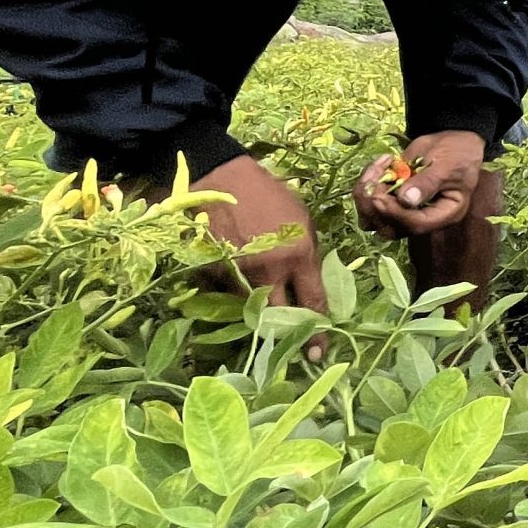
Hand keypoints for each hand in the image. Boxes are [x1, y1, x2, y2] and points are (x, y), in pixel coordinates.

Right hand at [191, 156, 326, 340]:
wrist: (220, 176)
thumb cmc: (267, 193)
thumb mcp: (301, 218)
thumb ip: (307, 253)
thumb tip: (309, 284)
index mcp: (298, 254)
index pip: (312, 303)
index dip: (317, 330)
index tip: (319, 351)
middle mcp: (268, 269)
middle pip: (281, 317)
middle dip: (288, 336)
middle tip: (293, 351)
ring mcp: (236, 273)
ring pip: (250, 308)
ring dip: (257, 313)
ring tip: (260, 310)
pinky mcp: (209, 272)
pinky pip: (222, 295)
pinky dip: (229, 295)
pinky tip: (231, 281)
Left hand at [355, 130, 491, 239]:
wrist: (452, 141)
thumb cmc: (457, 153)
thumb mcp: (447, 164)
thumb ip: (427, 182)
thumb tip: (406, 199)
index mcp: (444, 214)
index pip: (417, 224)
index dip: (396, 213)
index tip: (380, 195)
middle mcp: (423, 219)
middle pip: (390, 228)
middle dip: (374, 206)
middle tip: (374, 176)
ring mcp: (405, 212)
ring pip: (373, 219)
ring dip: (365, 195)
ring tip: (377, 167)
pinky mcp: (392, 201)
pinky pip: (369, 203)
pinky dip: (366, 185)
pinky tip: (379, 164)